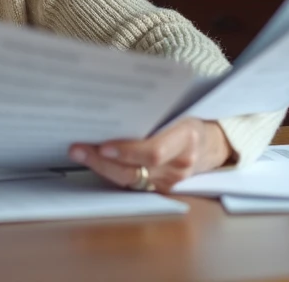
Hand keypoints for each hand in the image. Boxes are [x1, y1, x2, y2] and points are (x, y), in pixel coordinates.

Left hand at [68, 118, 232, 193]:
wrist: (212, 144)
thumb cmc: (188, 120)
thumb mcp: (180, 108)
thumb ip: (153, 109)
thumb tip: (114, 99)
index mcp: (186, 138)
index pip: (154, 152)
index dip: (128, 152)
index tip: (103, 145)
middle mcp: (179, 165)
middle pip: (136, 171)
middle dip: (102, 161)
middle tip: (77, 149)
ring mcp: (170, 183)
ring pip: (129, 181)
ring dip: (100, 168)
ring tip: (78, 153)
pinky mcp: (160, 191)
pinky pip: (131, 185)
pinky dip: (109, 173)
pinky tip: (92, 162)